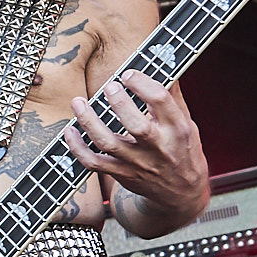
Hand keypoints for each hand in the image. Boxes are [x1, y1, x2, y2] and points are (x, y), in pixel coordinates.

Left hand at [62, 71, 207, 228]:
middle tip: (108, 87)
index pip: (161, 101)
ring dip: (89, 122)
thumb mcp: (187, 123)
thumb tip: (162, 62)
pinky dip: (78, 148)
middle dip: (119, 104)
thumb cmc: (183, 150)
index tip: (128, 74)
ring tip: (78, 102)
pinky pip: (94, 163)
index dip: (142, 83)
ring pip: (109, 143)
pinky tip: (69, 131)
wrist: (181, 194)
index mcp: (178, 128)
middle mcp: (159, 147)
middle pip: (136, 126)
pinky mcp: (123, 174)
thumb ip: (172, 96)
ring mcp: (139, 163)